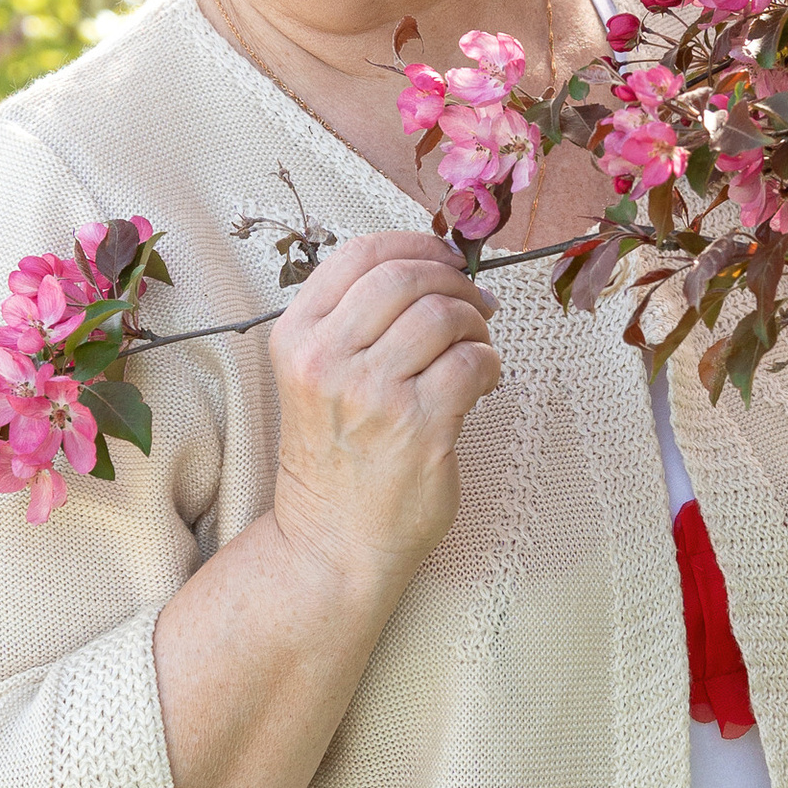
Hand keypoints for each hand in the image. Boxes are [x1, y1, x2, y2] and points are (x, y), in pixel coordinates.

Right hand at [266, 229, 501, 603]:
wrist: (331, 543)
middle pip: (407, 277)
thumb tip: (430, 264)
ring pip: (445, 315)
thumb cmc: (333, 457)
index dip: (414, 243)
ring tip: (477, 345)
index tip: (442, 256)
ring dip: (476, 323)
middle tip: (474, 301)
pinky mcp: (420, 428)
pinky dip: (490, 363)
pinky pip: (473, 362)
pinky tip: (484, 380)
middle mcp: (327, 360)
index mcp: (296, 337)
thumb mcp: (314, 377)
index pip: (359, 254)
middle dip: (453, 280)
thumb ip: (352, 322)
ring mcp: (373, 394)